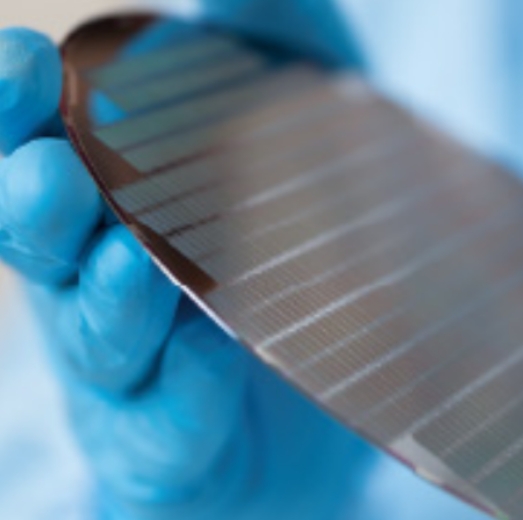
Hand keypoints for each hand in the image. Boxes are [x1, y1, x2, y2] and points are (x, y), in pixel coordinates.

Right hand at [0, 26, 372, 519]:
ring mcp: (135, 367)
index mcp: (115, 198)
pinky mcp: (176, 439)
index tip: (23, 67)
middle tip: (49, 168)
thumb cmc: (304, 238)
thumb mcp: (308, 120)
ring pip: (97, 332)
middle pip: (42, 242)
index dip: (13, 112)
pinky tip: (207, 348)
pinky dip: (182, 380)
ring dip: (102, 296)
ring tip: (122, 256)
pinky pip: (169, 416)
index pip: (37, 147)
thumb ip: (269, 48)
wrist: (350, 375)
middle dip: (30, 201)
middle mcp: (103, 279)